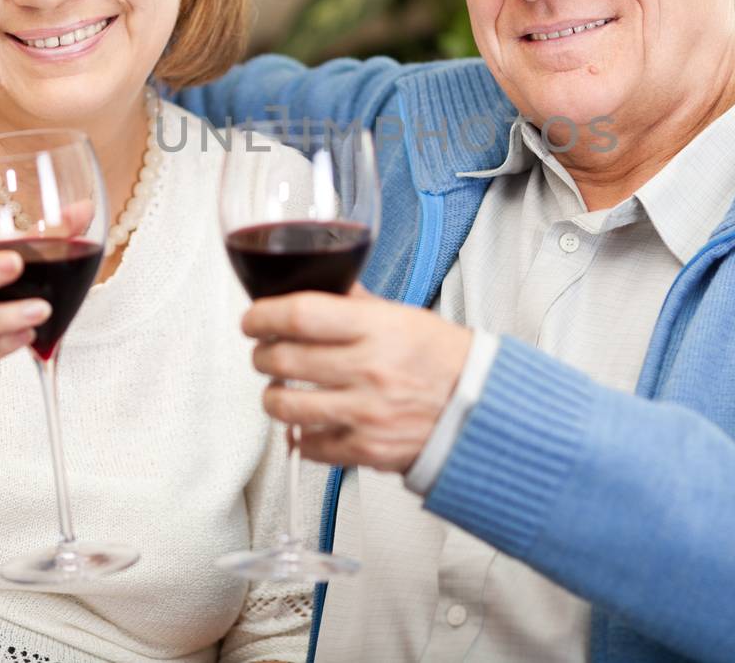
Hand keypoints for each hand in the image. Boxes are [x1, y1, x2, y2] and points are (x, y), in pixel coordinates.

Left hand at [242, 288, 473, 472]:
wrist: (481, 409)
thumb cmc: (446, 361)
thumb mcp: (404, 316)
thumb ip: (357, 304)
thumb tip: (320, 286)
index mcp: (376, 329)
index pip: (299, 314)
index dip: (262, 315)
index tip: (253, 319)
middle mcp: (367, 370)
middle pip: (282, 358)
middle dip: (262, 354)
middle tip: (264, 352)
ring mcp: (364, 413)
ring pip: (285, 406)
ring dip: (273, 395)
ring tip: (280, 388)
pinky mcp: (364, 449)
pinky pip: (309, 446)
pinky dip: (300, 436)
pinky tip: (308, 424)